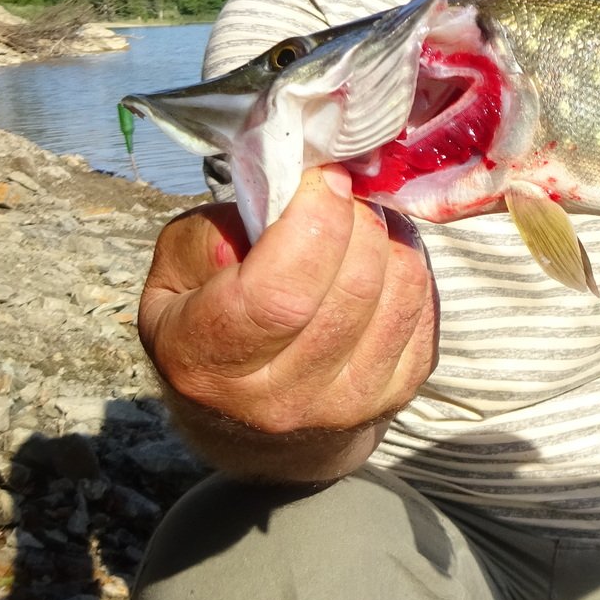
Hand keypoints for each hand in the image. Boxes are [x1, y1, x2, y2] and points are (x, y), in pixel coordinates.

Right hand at [138, 165, 439, 447]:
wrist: (247, 418)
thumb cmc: (205, 322)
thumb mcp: (175, 274)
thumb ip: (215, 234)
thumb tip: (287, 203)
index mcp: (206, 362)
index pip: (278, 294)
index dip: (314, 223)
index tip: (322, 180)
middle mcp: (277, 398)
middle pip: (352, 287)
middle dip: (357, 219)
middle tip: (342, 194)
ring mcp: (343, 406)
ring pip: (399, 294)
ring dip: (388, 238)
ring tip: (359, 224)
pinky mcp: (394, 399)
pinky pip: (424, 311)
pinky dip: (409, 268)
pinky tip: (380, 259)